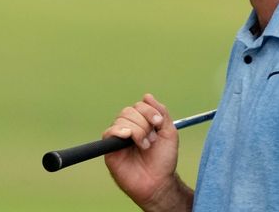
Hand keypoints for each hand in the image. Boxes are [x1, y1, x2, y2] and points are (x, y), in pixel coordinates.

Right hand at [103, 94, 190, 210]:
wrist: (158, 182)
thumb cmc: (163, 161)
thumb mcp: (169, 133)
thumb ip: (161, 113)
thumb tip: (147, 96)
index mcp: (141, 123)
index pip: (139, 105)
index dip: (149, 111)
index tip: (158, 124)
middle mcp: (128, 128)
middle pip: (128, 110)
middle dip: (144, 124)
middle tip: (151, 140)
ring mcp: (118, 138)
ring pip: (121, 120)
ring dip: (137, 132)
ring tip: (144, 146)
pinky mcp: (109, 149)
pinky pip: (109, 132)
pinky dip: (120, 132)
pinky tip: (129, 138)